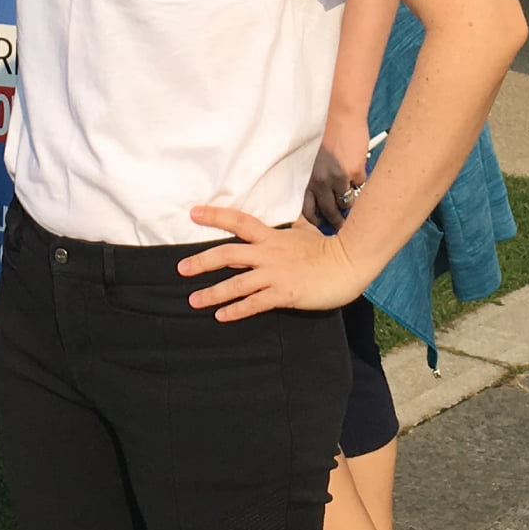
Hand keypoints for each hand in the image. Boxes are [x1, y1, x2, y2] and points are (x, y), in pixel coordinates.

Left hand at [178, 206, 369, 319]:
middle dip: (202, 262)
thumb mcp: (305, 229)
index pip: (238, 221)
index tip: (193, 213)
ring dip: (213, 293)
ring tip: (194, 300)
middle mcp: (268, 253)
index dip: (215, 216)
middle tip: (180, 269)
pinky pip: (255, 304)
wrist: (348, 264)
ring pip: (237, 284)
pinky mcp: (284, 294)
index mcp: (272, 236)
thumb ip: (291, 225)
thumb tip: (292, 217)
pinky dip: (236, 310)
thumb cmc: (327, 247)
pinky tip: (221, 316)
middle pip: (228, 255)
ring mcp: (275, 275)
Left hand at [303, 120, 370, 228]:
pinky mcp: (354, 172)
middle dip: (334, 221)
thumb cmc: (321, 131)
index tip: (319, 224)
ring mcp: (337, 179)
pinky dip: (359, 185)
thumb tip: (319, 195)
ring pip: (345, 203)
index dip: (314, 219)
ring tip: (350, 208)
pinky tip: (358, 180)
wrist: (339, 114)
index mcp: (304, 177)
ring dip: (348, 207)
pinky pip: (359, 186)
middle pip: (327, 211)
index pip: (306, 209)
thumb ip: (312, 176)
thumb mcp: (309, 157)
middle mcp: (318, 181)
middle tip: (339, 225)